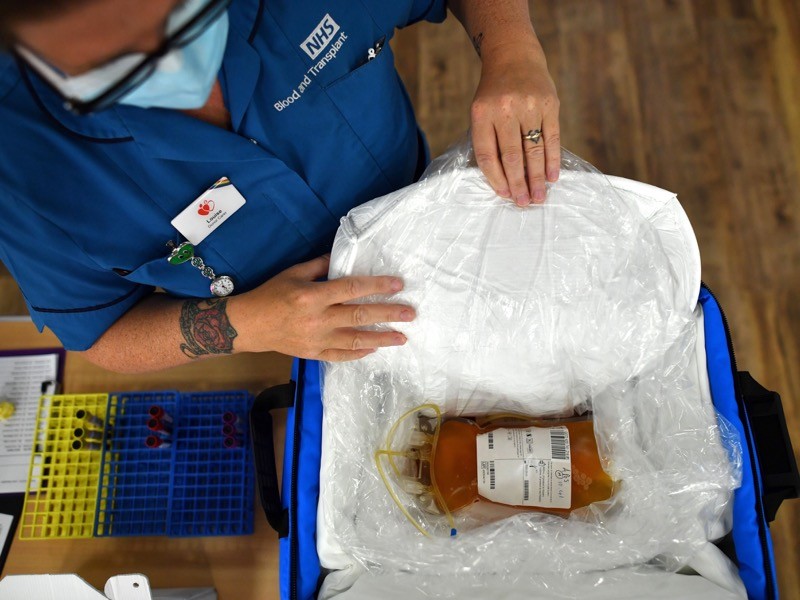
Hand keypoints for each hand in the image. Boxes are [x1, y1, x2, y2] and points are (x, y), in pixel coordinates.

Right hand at [231, 255, 414, 360]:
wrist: (249, 325)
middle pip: (360, 315)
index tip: (398, 285)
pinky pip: (342, 356)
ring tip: (402, 337)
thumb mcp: (293, 273)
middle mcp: (318, 319)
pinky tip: (375, 348)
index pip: (352, 289)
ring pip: (356, 340)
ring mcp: (317, 340)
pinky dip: (360, 353)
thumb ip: (321, 265)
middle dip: (389, 314)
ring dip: (382, 338)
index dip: (378, 286)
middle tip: (410, 313)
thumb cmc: (271, 294)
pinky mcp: (314, 354)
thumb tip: (345, 257)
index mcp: (313, 296)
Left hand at [470, 42, 559, 205]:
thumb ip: (488, 140)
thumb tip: (503, 180)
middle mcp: (505, 110)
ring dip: (537, 178)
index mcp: (482, 114)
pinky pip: (552, 138)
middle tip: (524, 203)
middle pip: (511, 156)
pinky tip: (553, 177)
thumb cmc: (494, 93)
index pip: (488, 155)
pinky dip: (552, 160)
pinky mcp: (550, 104)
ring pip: (533, 150)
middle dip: (518, 184)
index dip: (496, 178)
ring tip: (539, 197)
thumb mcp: (481, 111)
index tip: (504, 195)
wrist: (514, 57)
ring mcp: (529, 106)